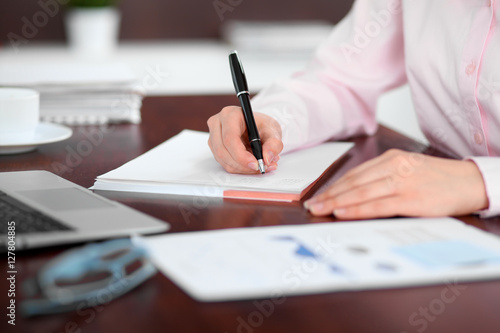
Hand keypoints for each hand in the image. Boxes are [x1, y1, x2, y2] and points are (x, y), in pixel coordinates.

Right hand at [207, 106, 282, 173]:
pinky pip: (224, 163)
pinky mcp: (215, 148)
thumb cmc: (262, 125)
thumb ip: (274, 144)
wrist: (257, 127)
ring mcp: (213, 136)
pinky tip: (252, 165)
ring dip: (242, 168)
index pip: (230, 138)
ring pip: (223, 160)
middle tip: (260, 168)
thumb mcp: (273, 131)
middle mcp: (217, 124)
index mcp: (230, 114)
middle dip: (243, 164)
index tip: (256, 164)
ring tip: (261, 165)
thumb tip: (267, 158)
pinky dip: (240, 168)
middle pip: (223, 151)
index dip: (241, 155)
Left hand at [304, 149, 488, 218]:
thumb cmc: (439, 179)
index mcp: (392, 159)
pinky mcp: (411, 199)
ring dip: (336, 202)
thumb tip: (357, 192)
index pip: (355, 174)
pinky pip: (377, 205)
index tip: (319, 195)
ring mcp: (402, 182)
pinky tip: (342, 212)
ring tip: (319, 210)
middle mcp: (394, 167)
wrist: (472, 182)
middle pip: (353, 182)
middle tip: (311, 205)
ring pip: (361, 192)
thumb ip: (385, 177)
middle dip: (329, 195)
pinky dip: (356, 209)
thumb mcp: (409, 169)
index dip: (334, 186)